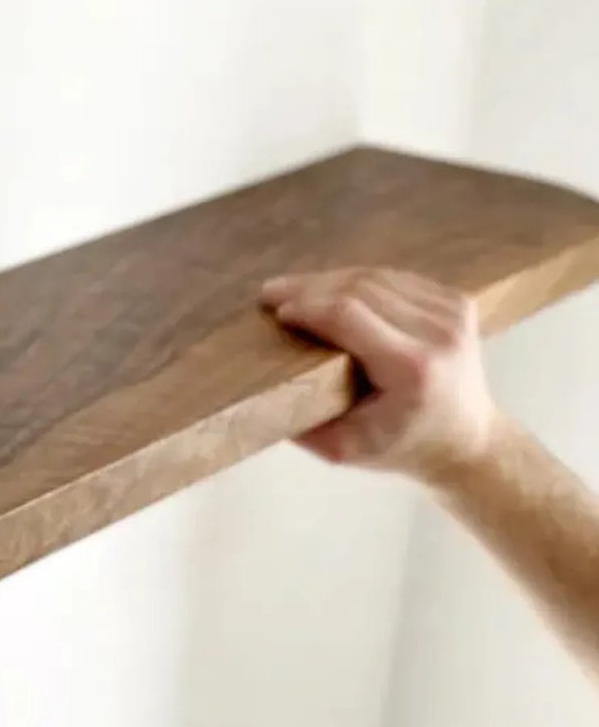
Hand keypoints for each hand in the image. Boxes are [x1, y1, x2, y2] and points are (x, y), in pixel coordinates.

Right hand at [261, 267, 497, 481]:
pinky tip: (332, 290)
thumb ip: (302, 424)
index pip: (348, 315)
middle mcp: (438, 333)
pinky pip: (394, 278)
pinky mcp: (457, 301)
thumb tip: (260, 391)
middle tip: (271, 293)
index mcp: (413, 369)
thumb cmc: (400, 447)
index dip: (306, 306)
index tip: (275, 311)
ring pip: (375, 276)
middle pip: (359, 288)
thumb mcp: (345, 450)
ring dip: (329, 280)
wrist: (467, 440)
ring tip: (294, 289)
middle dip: (308, 287)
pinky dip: (358, 280)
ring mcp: (452, 313)